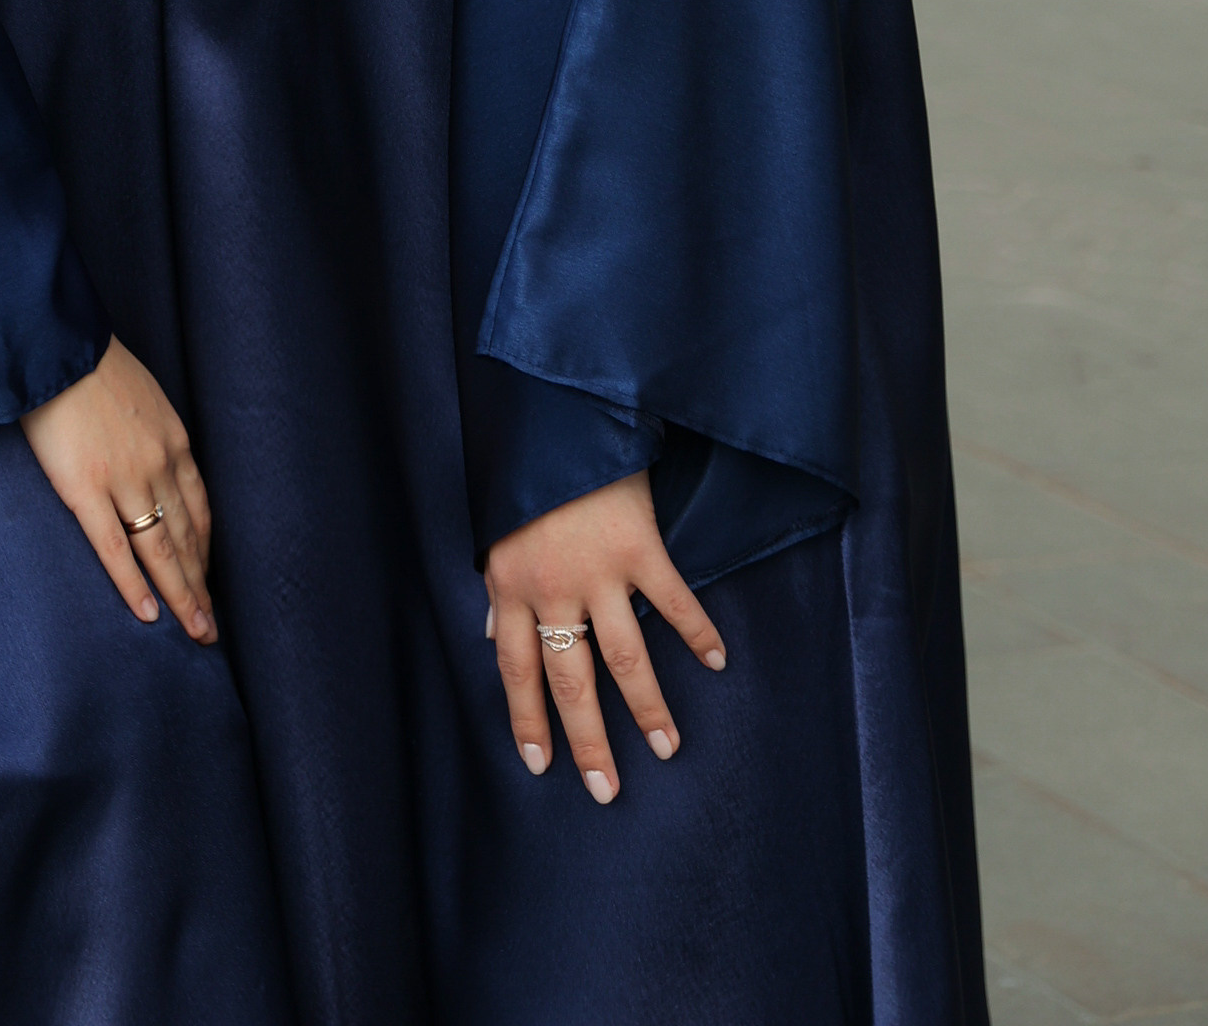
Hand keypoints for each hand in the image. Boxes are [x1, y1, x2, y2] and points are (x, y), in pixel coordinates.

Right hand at [20, 338, 217, 642]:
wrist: (58, 346)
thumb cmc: (92, 364)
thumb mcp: (143, 394)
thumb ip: (151, 432)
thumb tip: (150, 456)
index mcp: (173, 440)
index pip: (199, 508)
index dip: (205, 549)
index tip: (209, 578)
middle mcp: (159, 465)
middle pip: (188, 537)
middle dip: (201, 585)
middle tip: (211, 627)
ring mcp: (125, 480)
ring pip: (161, 551)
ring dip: (180, 596)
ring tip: (194, 632)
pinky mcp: (86, 491)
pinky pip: (115, 549)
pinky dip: (133, 586)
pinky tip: (148, 614)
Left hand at [485, 470, 724, 800]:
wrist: (560, 416)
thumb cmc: (528, 478)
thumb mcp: (499, 533)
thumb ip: (500, 591)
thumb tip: (492, 638)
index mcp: (511, 586)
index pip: (516, 670)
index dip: (527, 720)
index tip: (541, 766)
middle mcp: (552, 588)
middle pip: (570, 679)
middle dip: (588, 740)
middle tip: (606, 791)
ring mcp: (597, 570)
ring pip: (623, 656)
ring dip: (646, 707)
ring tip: (666, 748)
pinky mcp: (639, 547)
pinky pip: (671, 601)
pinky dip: (696, 632)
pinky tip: (715, 662)